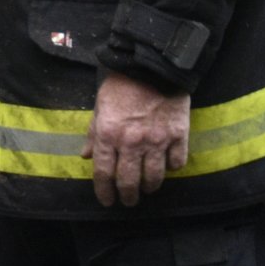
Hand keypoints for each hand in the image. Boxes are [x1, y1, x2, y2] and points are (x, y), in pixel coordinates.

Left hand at [82, 69, 190, 206]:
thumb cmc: (122, 83)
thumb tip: (86, 156)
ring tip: (147, 189)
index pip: (103, 173)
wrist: (153, 64)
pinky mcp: (178, 135)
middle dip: (127, 196)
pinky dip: (172, 168)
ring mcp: (157, 140)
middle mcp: (131, 142)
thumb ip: (93, 133)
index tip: (107, 201)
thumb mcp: (100, 105)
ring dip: (149, 187)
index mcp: (108, 134)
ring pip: (153, 177)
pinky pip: (177, 162)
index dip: (104, 192)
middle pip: (128, 181)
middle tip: (128, 201)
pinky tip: (167, 166)